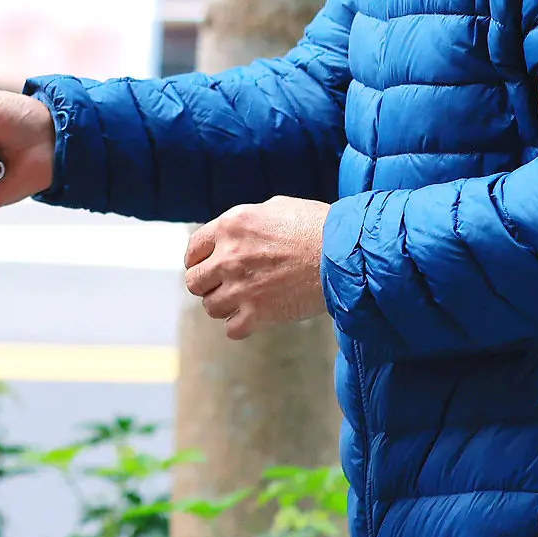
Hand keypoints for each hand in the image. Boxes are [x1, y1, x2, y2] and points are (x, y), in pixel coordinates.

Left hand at [182, 196, 329, 339]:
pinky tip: (252, 316)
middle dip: (207, 284)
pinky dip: (240, 326)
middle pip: (194, 281)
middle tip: (223, 285)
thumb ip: (246, 222)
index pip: (193, 249)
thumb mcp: (274, 207)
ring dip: (222, 305)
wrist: (344, 253)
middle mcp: (228, 257)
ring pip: (210, 307)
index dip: (197, 260)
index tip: (205, 267)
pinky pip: (231, 329)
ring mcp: (241, 287)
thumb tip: (234, 232)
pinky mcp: (259, 313)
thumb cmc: (315, 225)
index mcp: (230, 226)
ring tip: (240, 300)